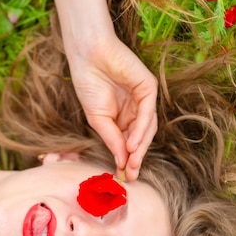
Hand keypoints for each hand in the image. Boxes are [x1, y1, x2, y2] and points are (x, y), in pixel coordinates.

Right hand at [68, 36, 157, 180]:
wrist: (87, 57)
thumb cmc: (89, 85)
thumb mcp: (98, 119)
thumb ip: (111, 139)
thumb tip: (121, 162)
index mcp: (124, 117)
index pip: (130, 142)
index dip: (128, 160)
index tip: (124, 178)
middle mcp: (137, 110)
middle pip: (141, 138)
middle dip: (136, 158)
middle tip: (131, 175)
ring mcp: (144, 99)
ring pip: (147, 128)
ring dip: (140, 147)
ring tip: (131, 163)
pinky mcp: (148, 88)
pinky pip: (148, 113)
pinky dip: (140, 130)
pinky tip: (131, 144)